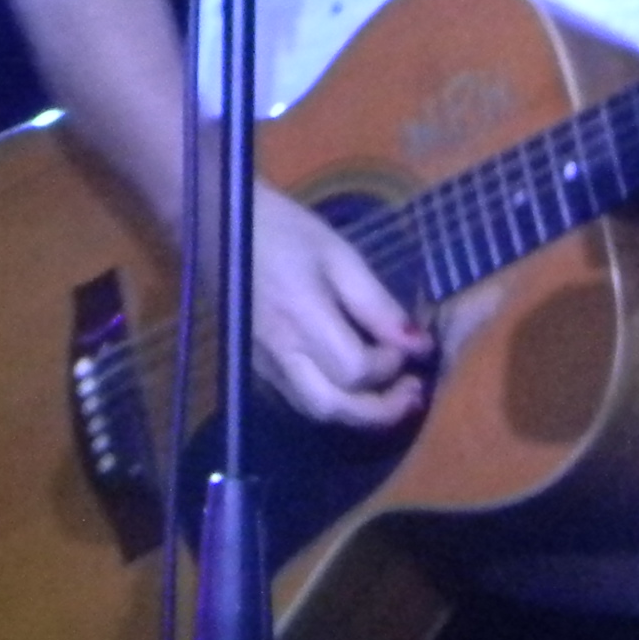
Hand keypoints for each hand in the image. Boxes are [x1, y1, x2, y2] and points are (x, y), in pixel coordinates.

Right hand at [249, 184, 433, 427]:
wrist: (220, 226)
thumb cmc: (283, 230)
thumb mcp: (338, 254)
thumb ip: (377, 304)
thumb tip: (418, 344)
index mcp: (300, 317)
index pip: (355, 368)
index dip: (391, 365)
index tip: (412, 344)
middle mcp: (279, 352)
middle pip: (333, 407)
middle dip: (381, 410)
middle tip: (415, 392)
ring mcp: (263, 364)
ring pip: (315, 410)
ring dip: (359, 413)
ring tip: (392, 395)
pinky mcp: (256, 366)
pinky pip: (299, 399)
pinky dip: (335, 402)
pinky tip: (355, 386)